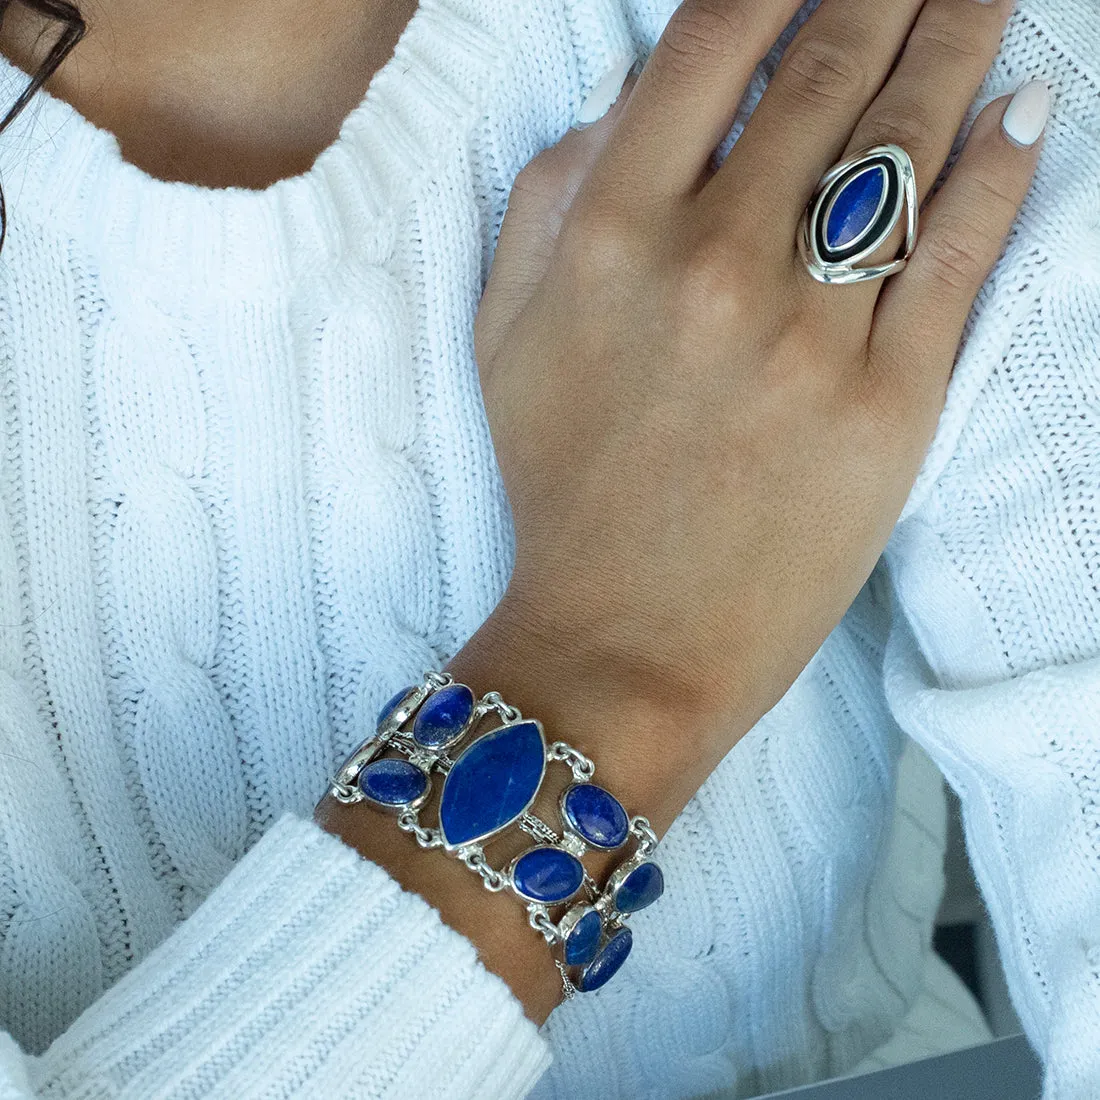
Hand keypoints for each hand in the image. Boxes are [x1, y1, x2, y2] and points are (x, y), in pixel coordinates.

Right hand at [320, 0, 1045, 1024]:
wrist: (624, 640)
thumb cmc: (562, 486)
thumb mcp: (508, 333)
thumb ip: (550, 195)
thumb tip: (631, 92)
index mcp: (612, 235)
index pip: (713, 43)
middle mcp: (715, 265)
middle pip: (829, 74)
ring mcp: (810, 336)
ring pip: (908, 149)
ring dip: (961, 45)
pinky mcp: (888, 407)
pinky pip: (957, 260)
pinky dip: (1001, 171)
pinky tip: (1025, 114)